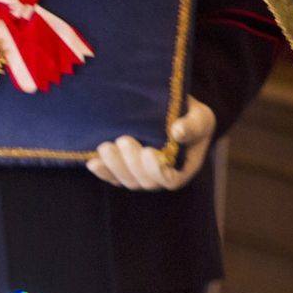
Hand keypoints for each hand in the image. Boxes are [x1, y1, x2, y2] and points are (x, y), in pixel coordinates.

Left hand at [86, 97, 214, 190]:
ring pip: (125, 180)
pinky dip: (102, 170)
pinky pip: (111, 176)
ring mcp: (139, 175)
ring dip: (114, 166)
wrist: (167, 112)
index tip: (148, 152)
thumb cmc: (189, 116)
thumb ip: (192, 126)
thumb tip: (178, 132)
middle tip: (124, 140)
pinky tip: (93, 161)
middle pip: (144, 181)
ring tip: (106, 146)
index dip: (158, 170)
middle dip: (132, 163)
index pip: (170, 180)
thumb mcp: (200, 117)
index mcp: (182, 169)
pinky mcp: (122, 170)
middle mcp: (160, 177)